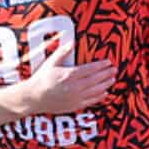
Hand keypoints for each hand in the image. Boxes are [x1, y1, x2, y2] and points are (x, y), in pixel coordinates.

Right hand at [0, 38, 115, 119]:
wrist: (33, 98)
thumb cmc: (41, 79)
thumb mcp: (50, 63)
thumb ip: (62, 53)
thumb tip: (72, 43)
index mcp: (69, 75)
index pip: (90, 69)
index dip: (101, 66)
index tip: (108, 62)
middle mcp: (74, 87)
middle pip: (95, 79)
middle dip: (106, 74)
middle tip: (114, 69)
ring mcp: (75, 97)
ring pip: (95, 90)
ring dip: (106, 84)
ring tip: (113, 79)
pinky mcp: (74, 106)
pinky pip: (91, 101)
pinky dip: (99, 97)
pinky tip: (105, 93)